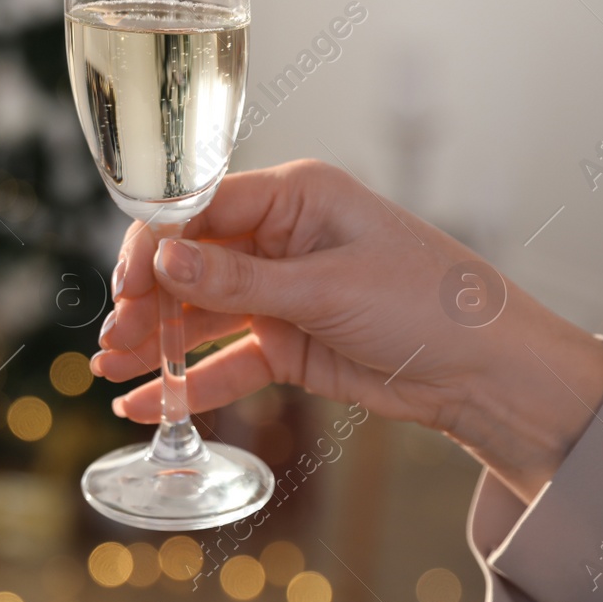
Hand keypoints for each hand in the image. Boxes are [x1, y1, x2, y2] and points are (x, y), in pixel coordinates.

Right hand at [91, 159, 602, 502]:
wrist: (492, 375)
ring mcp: (280, 293)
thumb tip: (163, 261)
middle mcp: (280, 239)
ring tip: (110, 369)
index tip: (126, 284)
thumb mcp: (328, 288)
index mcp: (294, 198)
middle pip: (191, 264)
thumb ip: (240, 280)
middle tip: (113, 337)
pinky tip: (146, 403)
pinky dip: (189, 382)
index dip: (156, 244)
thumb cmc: (432, 303)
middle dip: (147, 300)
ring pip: (200, 314)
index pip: (200, 209)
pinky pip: (226, 360)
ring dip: (156, 342)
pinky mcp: (287, 343)